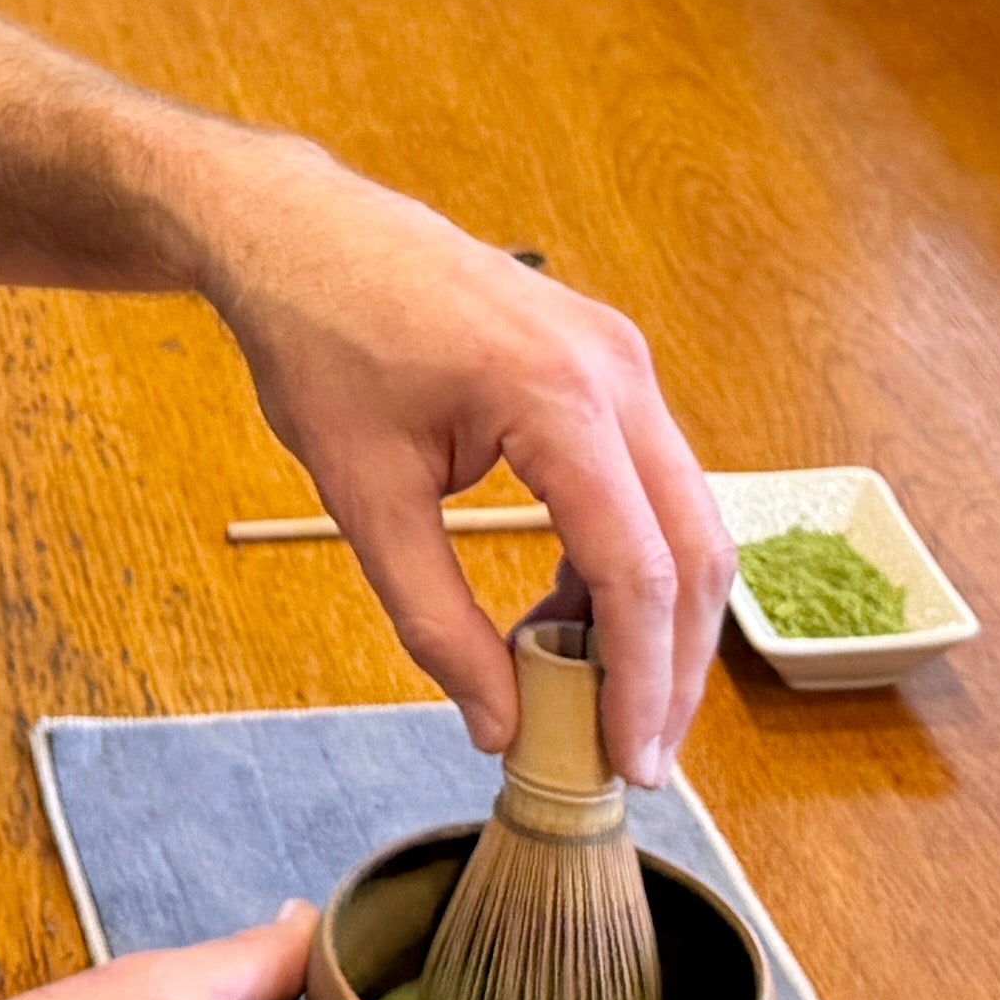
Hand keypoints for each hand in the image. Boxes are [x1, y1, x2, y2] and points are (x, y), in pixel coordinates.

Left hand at [186, 140, 727, 781]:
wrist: (304, 233)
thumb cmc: (322, 344)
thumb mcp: (363, 496)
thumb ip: (435, 619)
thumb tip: (500, 724)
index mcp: (557, 396)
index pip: (638, 569)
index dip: (642, 682)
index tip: (630, 766)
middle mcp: (616, 369)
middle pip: (695, 548)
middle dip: (674, 666)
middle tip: (637, 758)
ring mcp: (622, 358)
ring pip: (687, 518)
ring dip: (657, 617)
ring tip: (592, 701)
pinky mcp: (609, 363)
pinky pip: (651, 481)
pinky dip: (627, 560)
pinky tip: (564, 617)